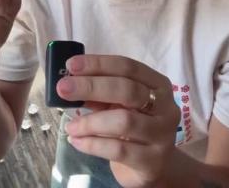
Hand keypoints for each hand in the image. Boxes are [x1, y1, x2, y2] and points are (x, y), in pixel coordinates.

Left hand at [59, 54, 179, 187]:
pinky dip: (92, 144)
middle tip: (62, 89)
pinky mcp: (153, 161)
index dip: (99, 64)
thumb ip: (98, 94)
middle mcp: (165, 107)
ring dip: (90, 122)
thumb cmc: (132, 125)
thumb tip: (68, 83)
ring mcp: (162, 135)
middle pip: (128, 90)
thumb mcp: (117, 104)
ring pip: (124, 121)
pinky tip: (76, 141)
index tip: (71, 65)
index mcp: (157, 85)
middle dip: (91, 87)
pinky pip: (119, 149)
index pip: (128, 67)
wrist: (154, 164)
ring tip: (70, 126)